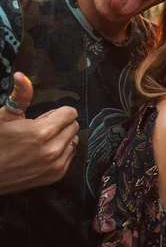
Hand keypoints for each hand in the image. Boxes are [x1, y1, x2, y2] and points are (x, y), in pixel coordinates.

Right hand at [0, 72, 78, 194]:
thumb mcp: (4, 117)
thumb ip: (20, 96)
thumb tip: (22, 76)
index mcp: (43, 132)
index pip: (70, 113)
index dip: (57, 113)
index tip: (43, 117)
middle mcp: (53, 149)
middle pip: (73, 126)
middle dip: (60, 124)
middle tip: (38, 130)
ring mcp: (56, 164)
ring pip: (73, 141)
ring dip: (61, 138)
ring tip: (39, 142)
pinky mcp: (56, 175)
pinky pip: (70, 156)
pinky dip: (61, 152)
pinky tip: (42, 153)